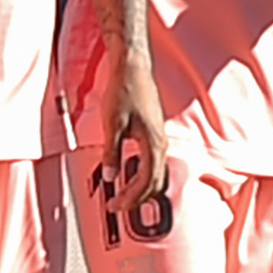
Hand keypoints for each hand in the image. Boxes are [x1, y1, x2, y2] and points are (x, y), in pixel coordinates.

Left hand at [91, 48, 168, 211]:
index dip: (130, 199)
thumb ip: (111, 154)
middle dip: (137, 198)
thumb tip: (111, 178)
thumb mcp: (112, 125)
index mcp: (154, 144)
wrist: (133, 65)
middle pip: (155, 182)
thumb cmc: (124, 90)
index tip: (114, 207)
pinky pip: (153, 161)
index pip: (147, 183)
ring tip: (123, 196)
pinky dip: (143, 175)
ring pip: (156, 173)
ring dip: (141, 188)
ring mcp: (160, 137)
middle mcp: (161, 143)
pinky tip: (129, 174)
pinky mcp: (154, 131)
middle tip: (116, 206)